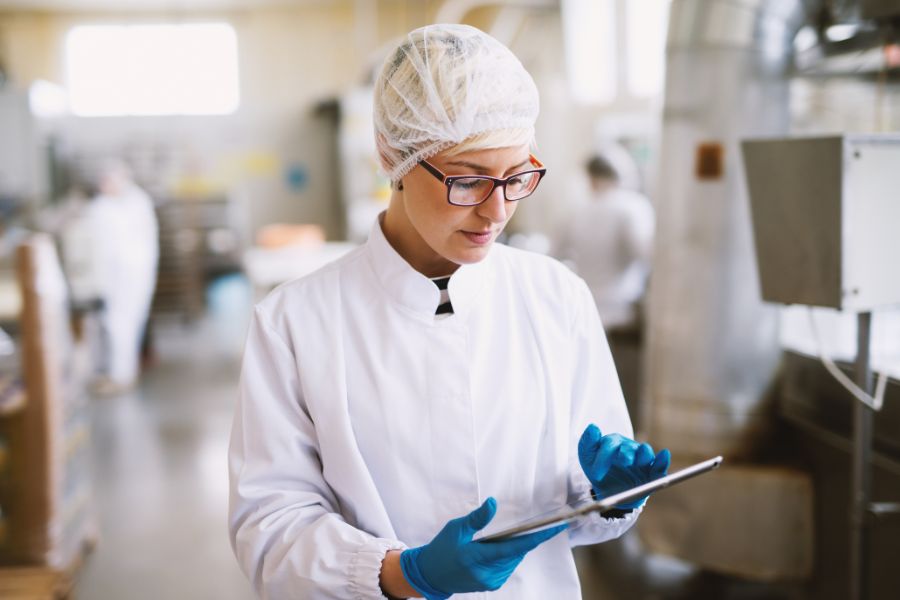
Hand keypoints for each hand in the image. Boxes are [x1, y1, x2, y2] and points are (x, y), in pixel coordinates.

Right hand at [399, 497, 566, 598]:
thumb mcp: (456, 528)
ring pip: (514, 559)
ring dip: (512, 547)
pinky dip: (507, 554)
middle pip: (517, 552)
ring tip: (497, 538)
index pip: (515, 547)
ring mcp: (490, 581)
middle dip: (521, 537)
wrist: (431, 575)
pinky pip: (508, 565)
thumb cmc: (441, 549)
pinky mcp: (491, 584)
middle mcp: (487, 573)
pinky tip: (495, 548)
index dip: (538, 537)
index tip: (556, 527)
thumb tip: (493, 503)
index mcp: (477, 557)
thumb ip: (477, 518)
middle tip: (517, 525)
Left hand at [577, 424, 669, 509]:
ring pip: (645, 453)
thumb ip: (587, 442)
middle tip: (624, 461)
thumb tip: (593, 427)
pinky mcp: (651, 472)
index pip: (609, 445)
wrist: (608, 491)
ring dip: (643, 455)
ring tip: (640, 461)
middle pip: (629, 448)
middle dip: (626, 454)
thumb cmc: (598, 469)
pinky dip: (662, 461)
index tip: (595, 474)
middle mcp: (629, 448)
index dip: (603, 458)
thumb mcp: (587, 457)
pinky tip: (664, 455)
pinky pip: (658, 465)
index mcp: (613, 442)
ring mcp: (641, 459)